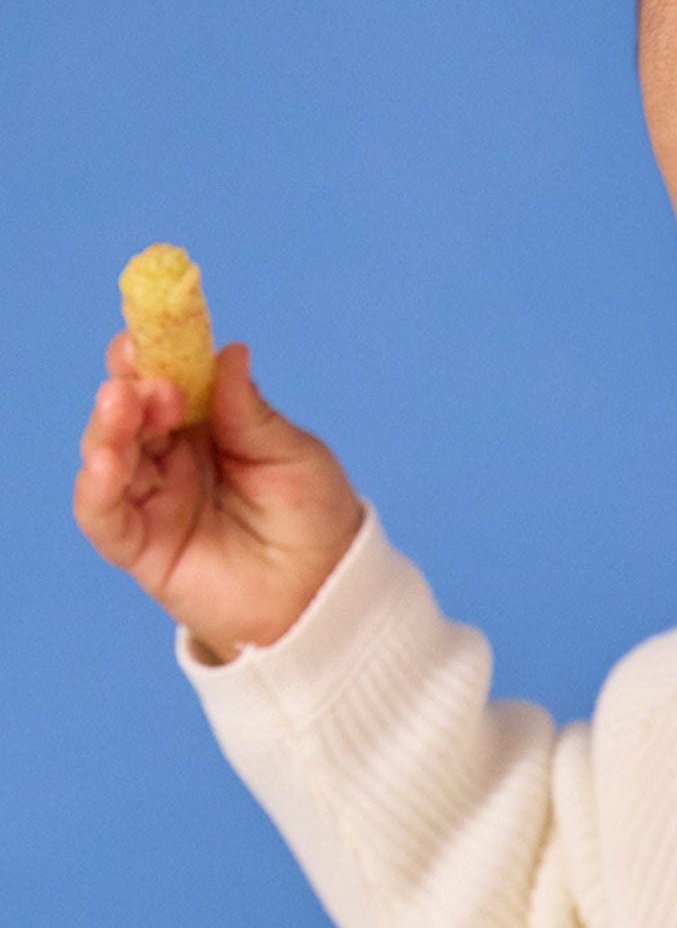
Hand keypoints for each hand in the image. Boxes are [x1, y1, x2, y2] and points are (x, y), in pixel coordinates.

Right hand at [73, 335, 362, 659]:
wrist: (328, 596)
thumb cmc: (317, 521)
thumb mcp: (294, 457)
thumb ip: (251, 412)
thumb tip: (228, 351)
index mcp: (206, 427)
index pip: (164, 381)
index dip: (150, 355)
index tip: (147, 331)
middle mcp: (171, 459)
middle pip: (129, 413)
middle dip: (131, 388)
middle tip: (148, 379)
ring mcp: (153, 501)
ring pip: (109, 455)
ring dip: (110, 427)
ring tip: (126, 405)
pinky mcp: (142, 547)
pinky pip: (103, 515)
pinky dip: (97, 487)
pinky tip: (107, 464)